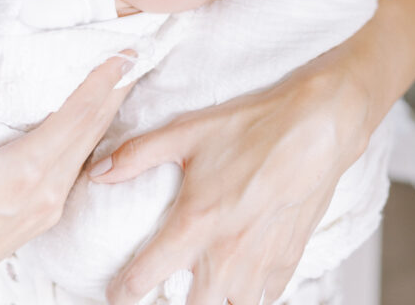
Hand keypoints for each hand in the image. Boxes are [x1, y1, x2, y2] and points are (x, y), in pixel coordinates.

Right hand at [0, 49, 135, 304]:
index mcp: (25, 169)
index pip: (78, 114)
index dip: (104, 80)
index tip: (125, 53)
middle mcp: (46, 190)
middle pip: (92, 130)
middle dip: (116, 91)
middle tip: (135, 58)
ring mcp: (47, 208)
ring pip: (88, 151)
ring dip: (106, 115)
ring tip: (120, 84)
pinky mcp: (41, 219)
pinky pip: (76, 171)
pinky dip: (91, 141)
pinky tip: (91, 130)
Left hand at [90, 58, 368, 304]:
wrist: (317, 128)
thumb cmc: (255, 126)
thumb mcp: (189, 132)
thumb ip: (138, 154)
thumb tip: (97, 171)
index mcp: (196, 223)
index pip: (144, 278)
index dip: (123, 290)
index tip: (117, 291)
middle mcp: (226, 255)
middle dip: (173, 302)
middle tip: (166, 285)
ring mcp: (260, 264)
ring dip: (214, 298)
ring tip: (205, 281)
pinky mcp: (288, 263)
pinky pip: (263, 299)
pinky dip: (248, 292)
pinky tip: (242, 273)